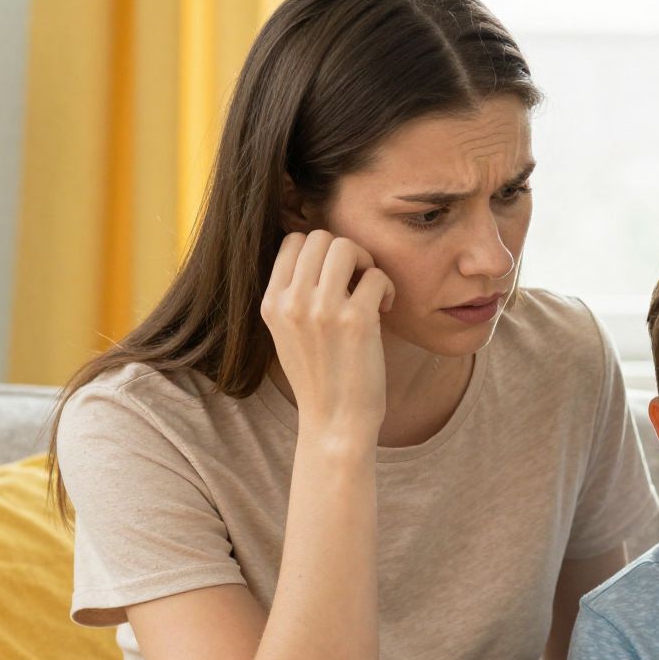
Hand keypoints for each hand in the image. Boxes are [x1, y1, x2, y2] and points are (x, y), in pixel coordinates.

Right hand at [260, 230, 395, 436]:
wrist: (336, 422)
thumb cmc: (320, 377)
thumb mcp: (288, 333)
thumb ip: (294, 295)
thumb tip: (318, 253)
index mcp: (271, 303)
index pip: (292, 241)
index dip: (321, 250)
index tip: (336, 276)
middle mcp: (292, 302)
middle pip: (320, 237)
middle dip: (346, 252)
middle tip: (359, 280)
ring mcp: (322, 310)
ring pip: (346, 247)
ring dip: (366, 262)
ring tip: (371, 289)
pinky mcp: (356, 321)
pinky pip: (376, 275)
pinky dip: (387, 286)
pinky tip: (385, 309)